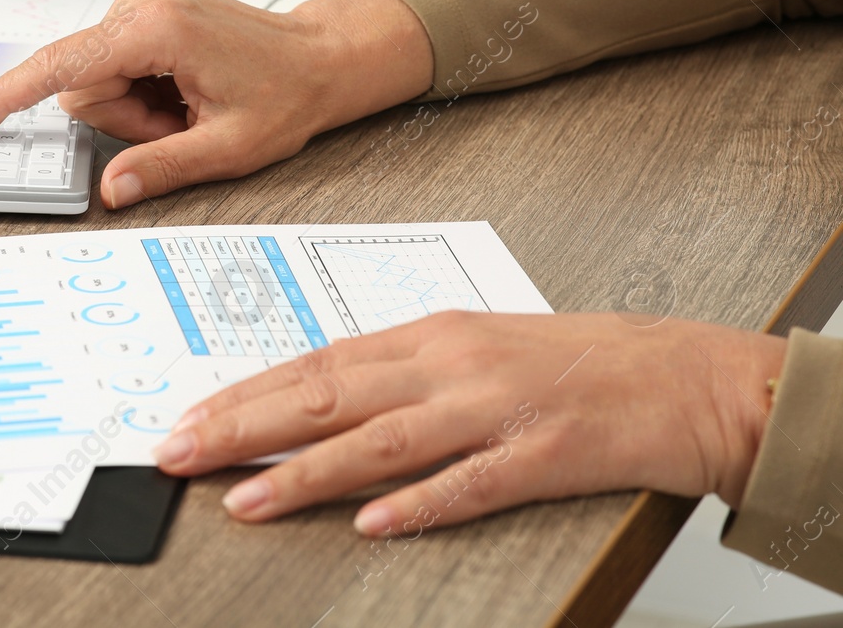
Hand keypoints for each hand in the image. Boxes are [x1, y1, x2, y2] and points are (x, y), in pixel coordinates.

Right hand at [0, 0, 433, 207]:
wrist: (319, 56)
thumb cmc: (285, 96)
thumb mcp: (227, 149)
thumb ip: (160, 168)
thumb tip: (110, 191)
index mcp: (156, 28)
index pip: (59, 67)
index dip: (6, 99)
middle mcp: (140, 1)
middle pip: (82, 82)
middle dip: (123, 118)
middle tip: (180, 122)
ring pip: (95, 75)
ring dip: (134, 106)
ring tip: (186, 105)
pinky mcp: (142, 5)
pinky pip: (112, 61)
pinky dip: (140, 87)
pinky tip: (180, 88)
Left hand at [151, 311, 786, 533]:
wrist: (682, 375)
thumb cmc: (574, 362)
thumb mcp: (473, 350)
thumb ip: (398, 372)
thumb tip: (317, 396)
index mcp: (430, 336)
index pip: (315, 363)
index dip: (245, 392)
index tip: (187, 416)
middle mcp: (451, 364)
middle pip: (328, 394)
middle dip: (243, 424)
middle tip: (178, 450)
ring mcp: (496, 409)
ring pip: (382, 439)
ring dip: (305, 472)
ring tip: (244, 497)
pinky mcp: (545, 454)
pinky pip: (471, 484)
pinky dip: (419, 504)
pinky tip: (373, 524)